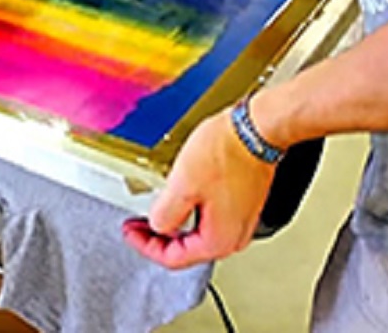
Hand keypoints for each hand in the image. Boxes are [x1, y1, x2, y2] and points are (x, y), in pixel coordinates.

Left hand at [123, 111, 276, 269]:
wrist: (256, 129)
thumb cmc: (228, 152)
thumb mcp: (182, 186)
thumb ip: (165, 214)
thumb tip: (158, 226)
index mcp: (219, 240)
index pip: (173, 258)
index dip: (146, 246)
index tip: (131, 231)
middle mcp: (234, 235)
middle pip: (187, 249)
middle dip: (159, 238)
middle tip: (138, 224)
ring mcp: (240, 219)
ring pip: (197, 232)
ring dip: (173, 223)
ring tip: (154, 210)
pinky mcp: (241, 202)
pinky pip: (209, 216)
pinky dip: (189, 212)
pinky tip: (179, 197)